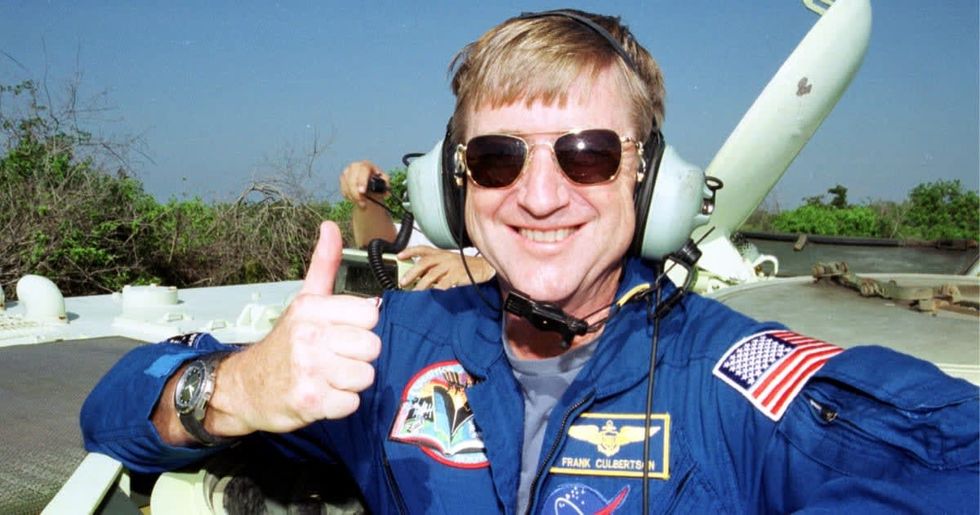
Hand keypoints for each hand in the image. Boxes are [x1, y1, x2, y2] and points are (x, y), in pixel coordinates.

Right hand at [210, 222, 381, 434]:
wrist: (244, 387)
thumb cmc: (283, 343)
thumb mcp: (303, 300)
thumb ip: (323, 264)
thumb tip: (330, 225)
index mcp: (312, 309)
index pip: (369, 314)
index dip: (360, 327)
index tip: (341, 332)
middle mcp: (309, 337)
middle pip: (372, 348)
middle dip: (357, 357)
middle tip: (334, 358)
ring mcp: (309, 370)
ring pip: (365, 376)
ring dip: (350, 382)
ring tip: (327, 376)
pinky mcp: (310, 402)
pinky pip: (351, 403)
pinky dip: (340, 404)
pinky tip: (322, 395)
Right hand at [339, 161, 387, 208]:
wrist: (370, 188)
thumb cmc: (378, 184)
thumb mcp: (384, 184)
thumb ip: (385, 186)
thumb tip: (387, 192)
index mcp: (367, 165)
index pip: (363, 170)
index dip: (362, 181)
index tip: (362, 192)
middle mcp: (355, 166)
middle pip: (352, 179)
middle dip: (356, 193)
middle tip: (362, 203)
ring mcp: (347, 172)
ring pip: (346, 185)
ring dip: (353, 197)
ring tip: (362, 204)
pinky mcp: (342, 179)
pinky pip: (343, 189)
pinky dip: (349, 196)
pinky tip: (356, 199)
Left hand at [396, 246, 495, 289]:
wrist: (483, 268)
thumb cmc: (464, 267)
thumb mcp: (448, 262)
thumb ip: (434, 268)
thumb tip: (418, 278)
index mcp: (440, 253)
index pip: (422, 249)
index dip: (410, 251)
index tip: (399, 256)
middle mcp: (444, 257)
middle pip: (424, 262)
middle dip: (412, 272)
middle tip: (403, 282)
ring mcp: (451, 266)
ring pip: (432, 274)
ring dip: (421, 284)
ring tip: (414, 292)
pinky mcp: (457, 275)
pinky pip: (444, 283)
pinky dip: (437, 290)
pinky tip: (431, 295)